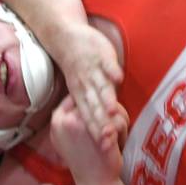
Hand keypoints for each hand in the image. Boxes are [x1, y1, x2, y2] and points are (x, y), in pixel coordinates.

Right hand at [50, 95, 126, 184]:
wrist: (95, 184)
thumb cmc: (85, 158)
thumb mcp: (65, 136)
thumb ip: (69, 116)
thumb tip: (82, 94)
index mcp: (57, 119)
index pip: (78, 95)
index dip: (91, 104)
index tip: (96, 118)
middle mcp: (67, 119)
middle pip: (95, 98)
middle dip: (108, 112)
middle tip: (108, 130)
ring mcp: (84, 124)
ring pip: (110, 107)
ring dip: (118, 122)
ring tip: (113, 138)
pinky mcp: (103, 131)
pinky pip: (119, 119)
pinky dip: (123, 132)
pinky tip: (117, 145)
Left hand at [53, 22, 123, 143]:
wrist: (66, 38)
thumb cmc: (78, 68)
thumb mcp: (80, 90)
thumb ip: (91, 106)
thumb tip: (101, 127)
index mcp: (80, 95)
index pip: (88, 116)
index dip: (96, 130)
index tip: (103, 146)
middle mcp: (86, 85)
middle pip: (94, 106)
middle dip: (102, 121)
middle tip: (108, 136)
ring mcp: (93, 70)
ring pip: (100, 87)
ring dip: (107, 98)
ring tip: (112, 109)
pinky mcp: (102, 55)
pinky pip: (107, 64)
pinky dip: (112, 70)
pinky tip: (119, 78)